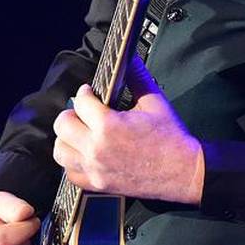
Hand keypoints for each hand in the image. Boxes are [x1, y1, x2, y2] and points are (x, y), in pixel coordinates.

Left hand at [53, 61, 204, 203]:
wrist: (183, 172)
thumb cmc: (171, 137)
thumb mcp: (155, 102)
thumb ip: (137, 77)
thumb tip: (129, 58)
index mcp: (108, 125)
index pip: (80, 102)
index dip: (85, 93)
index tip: (90, 92)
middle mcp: (95, 149)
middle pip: (63, 125)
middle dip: (72, 114)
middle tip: (84, 112)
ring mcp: (94, 169)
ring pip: (60, 151)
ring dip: (67, 138)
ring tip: (81, 133)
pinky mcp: (97, 186)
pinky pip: (70, 173)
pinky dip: (73, 162)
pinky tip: (85, 154)